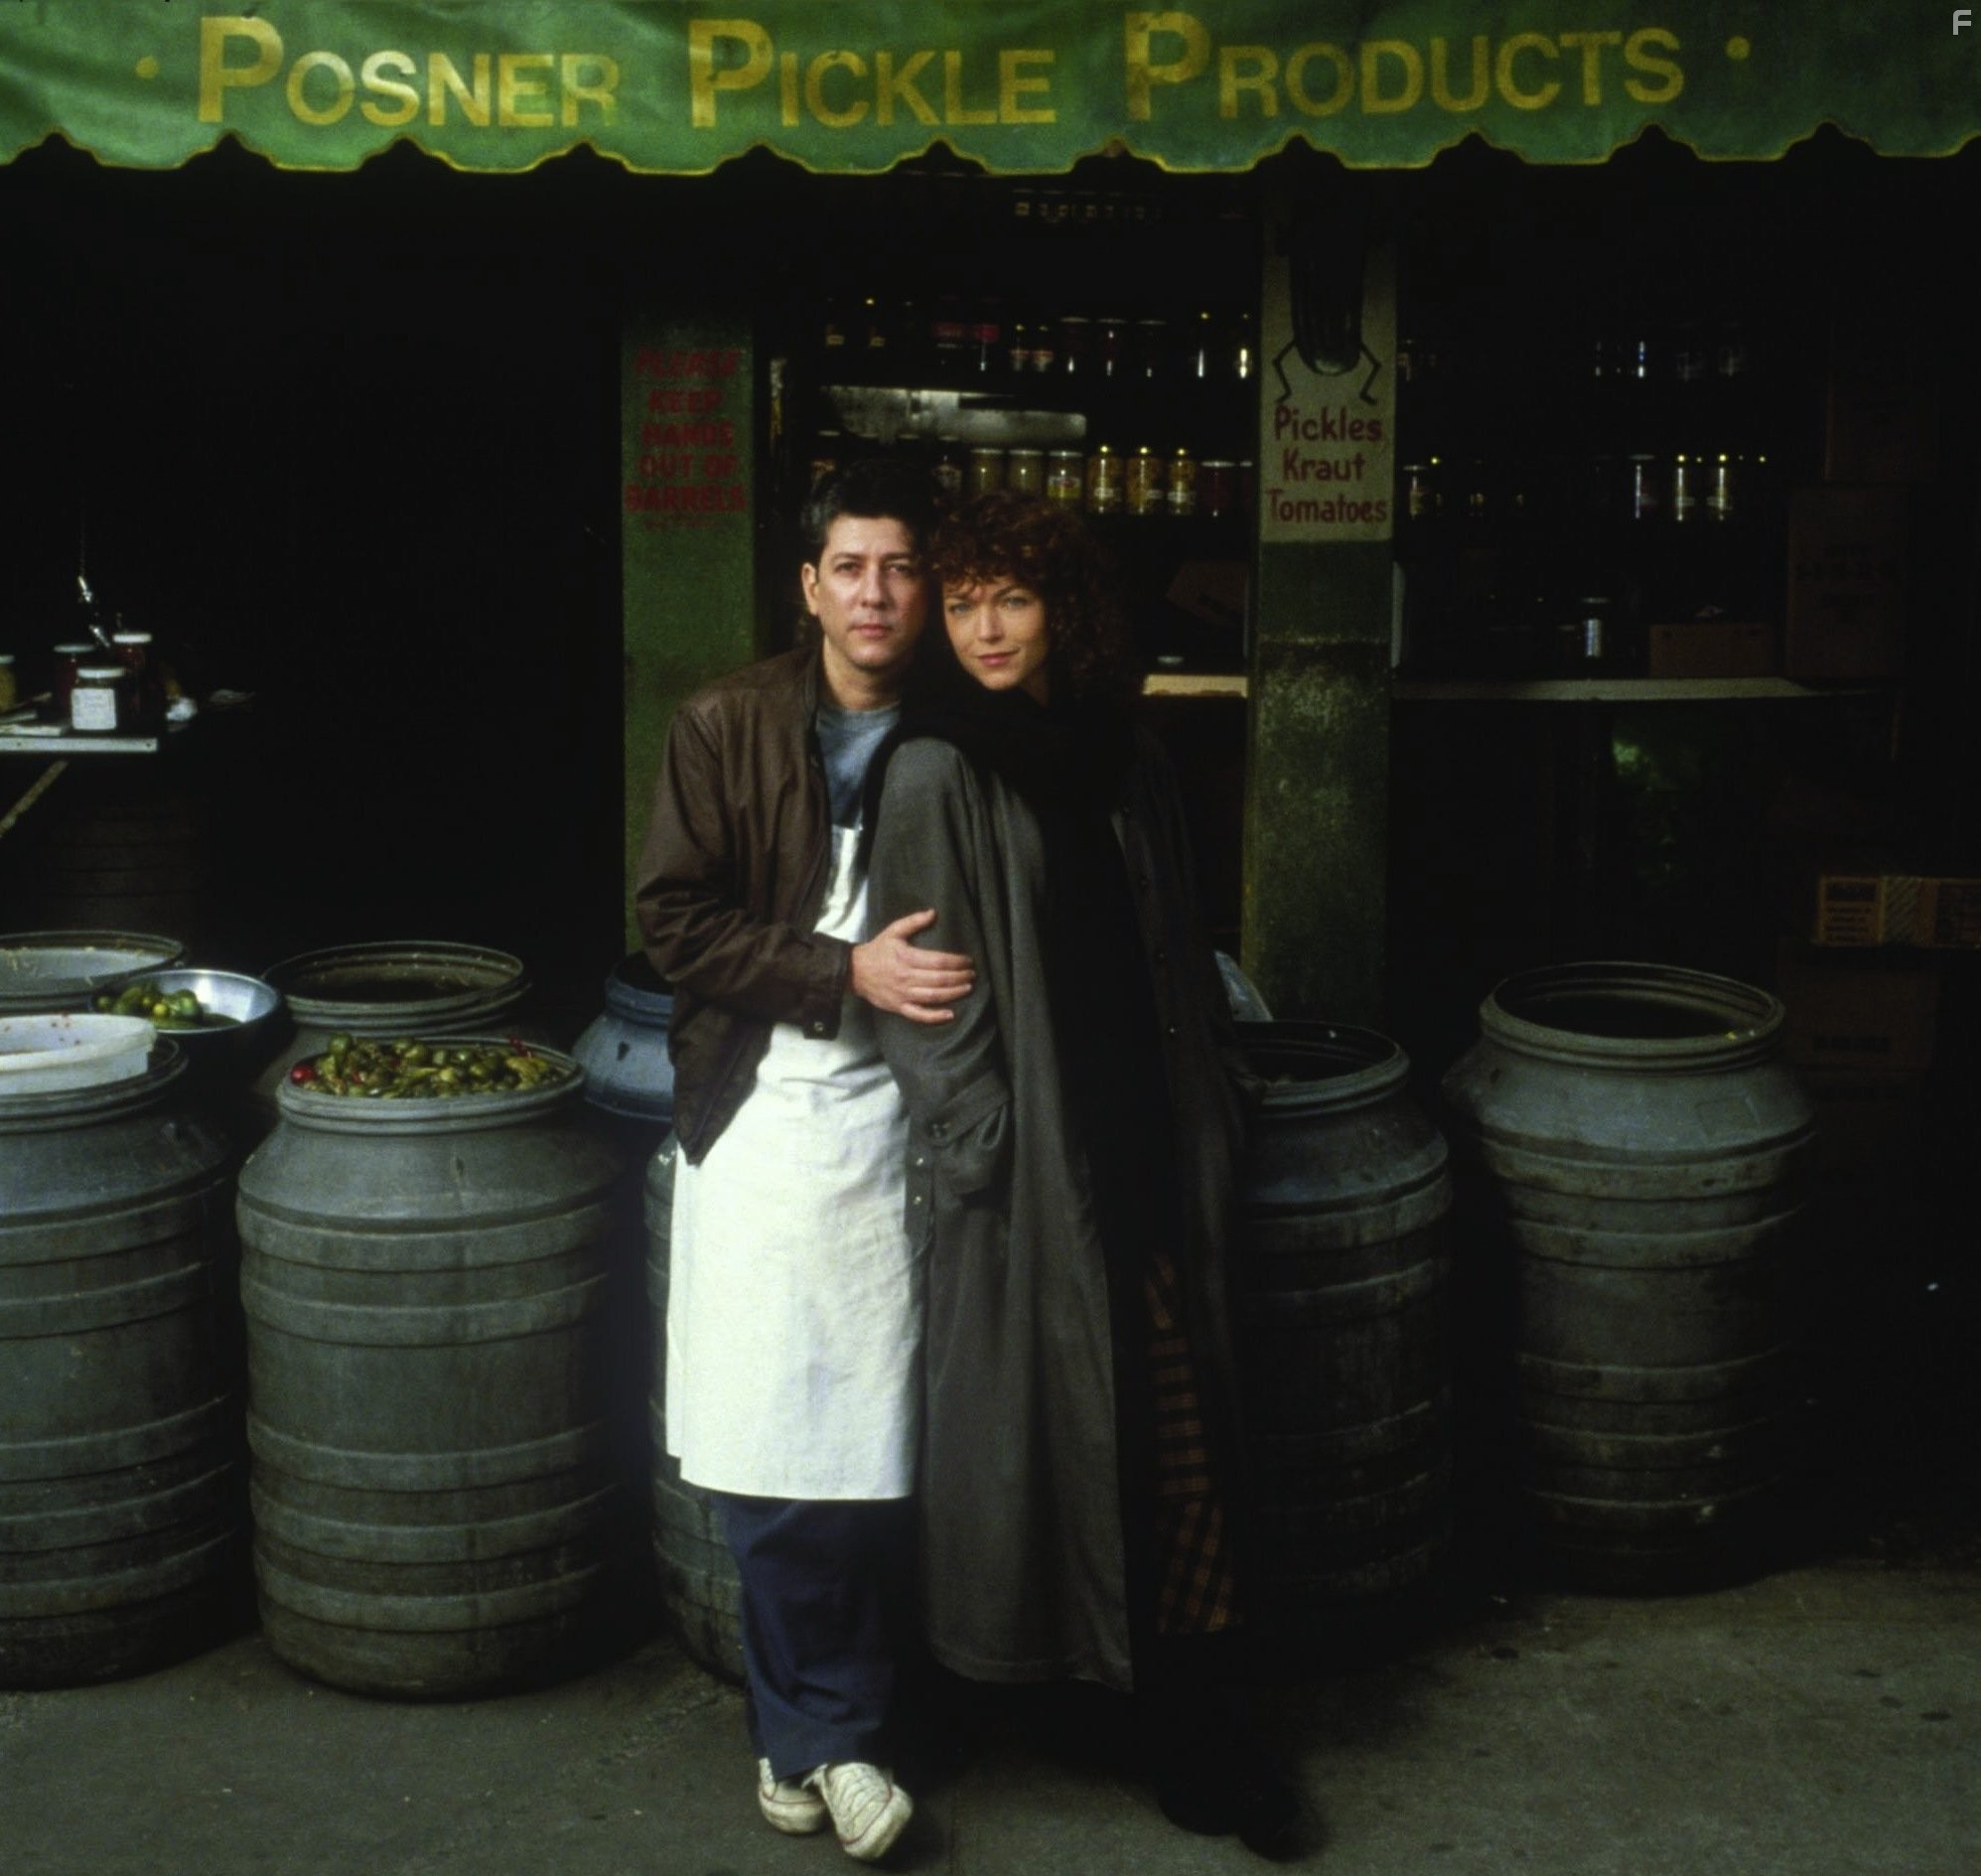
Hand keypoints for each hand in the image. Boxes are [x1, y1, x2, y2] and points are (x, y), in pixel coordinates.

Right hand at [851, 909, 974, 1022]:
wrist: (854, 971)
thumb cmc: (877, 950)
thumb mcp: (893, 931)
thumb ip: (913, 921)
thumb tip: (933, 913)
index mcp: (906, 958)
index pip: (938, 961)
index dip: (957, 962)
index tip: (968, 961)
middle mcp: (906, 977)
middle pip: (940, 979)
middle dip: (959, 977)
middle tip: (972, 974)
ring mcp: (903, 994)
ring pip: (934, 996)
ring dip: (954, 993)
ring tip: (967, 988)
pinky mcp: (899, 1007)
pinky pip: (919, 1015)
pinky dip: (935, 1017)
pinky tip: (950, 1014)